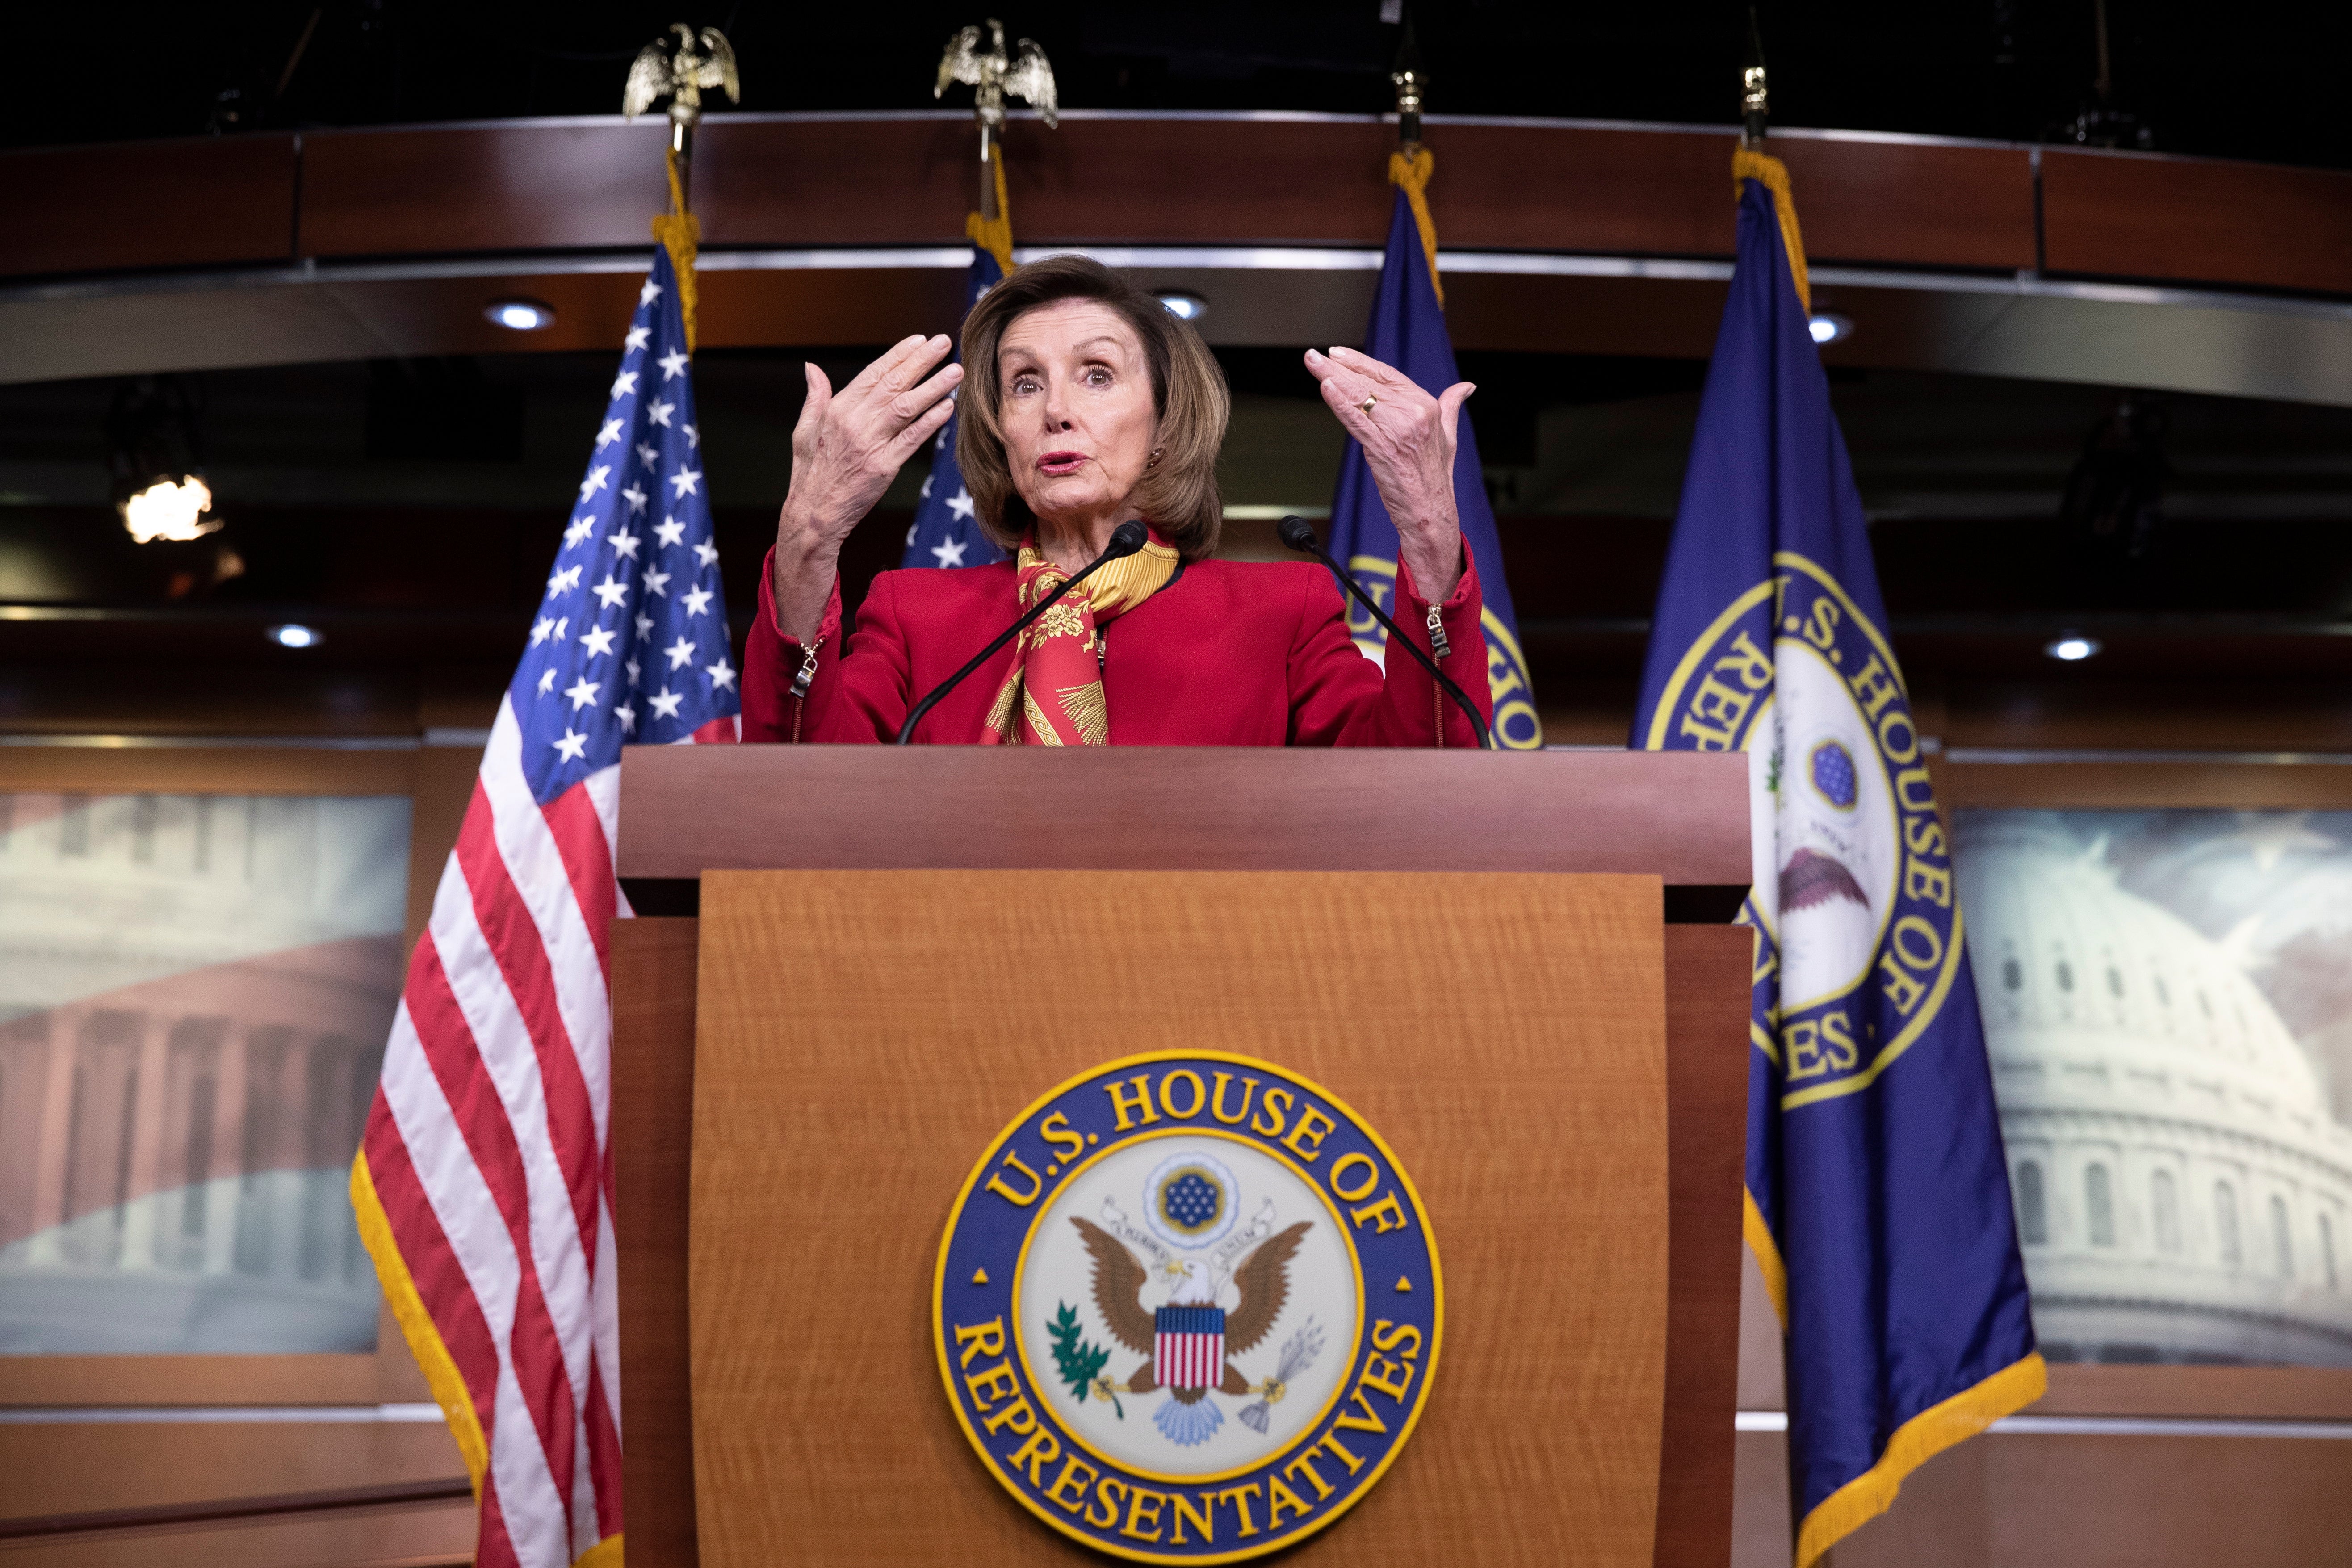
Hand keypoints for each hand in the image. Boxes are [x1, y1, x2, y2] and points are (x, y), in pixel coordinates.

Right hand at [772, 334, 963, 640]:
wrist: (815, 515)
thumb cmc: (811, 473)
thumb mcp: (804, 430)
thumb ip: (815, 397)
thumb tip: (811, 367)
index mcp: (837, 409)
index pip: (873, 374)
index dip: (898, 355)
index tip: (920, 340)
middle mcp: (854, 422)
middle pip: (894, 384)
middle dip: (922, 361)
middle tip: (945, 343)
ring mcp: (870, 444)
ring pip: (907, 407)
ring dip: (934, 386)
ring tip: (956, 371)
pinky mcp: (884, 467)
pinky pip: (912, 439)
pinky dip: (931, 422)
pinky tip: (948, 406)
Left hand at [1305, 346, 1471, 602]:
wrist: (1431, 511)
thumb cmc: (1436, 478)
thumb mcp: (1449, 436)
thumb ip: (1452, 406)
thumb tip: (1467, 386)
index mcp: (1428, 406)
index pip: (1389, 376)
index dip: (1362, 363)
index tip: (1338, 354)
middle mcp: (1414, 413)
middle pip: (1370, 383)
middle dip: (1338, 366)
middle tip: (1314, 355)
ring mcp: (1399, 429)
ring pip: (1359, 398)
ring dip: (1331, 378)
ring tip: (1311, 363)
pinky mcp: (1383, 447)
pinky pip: (1356, 420)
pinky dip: (1339, 403)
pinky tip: (1326, 387)